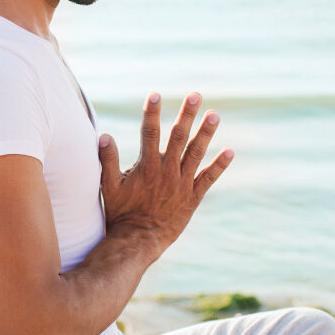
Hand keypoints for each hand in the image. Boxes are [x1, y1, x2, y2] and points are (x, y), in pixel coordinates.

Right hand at [98, 91, 233, 255]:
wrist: (139, 240)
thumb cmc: (120, 214)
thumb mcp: (108, 187)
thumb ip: (107, 161)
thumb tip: (104, 136)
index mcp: (147, 166)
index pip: (149, 132)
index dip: (152, 113)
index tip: (155, 95)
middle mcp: (167, 171)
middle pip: (178, 137)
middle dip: (186, 114)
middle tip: (195, 95)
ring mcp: (182, 183)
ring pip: (196, 153)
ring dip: (206, 133)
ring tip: (214, 114)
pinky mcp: (193, 196)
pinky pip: (209, 178)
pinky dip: (219, 165)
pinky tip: (230, 152)